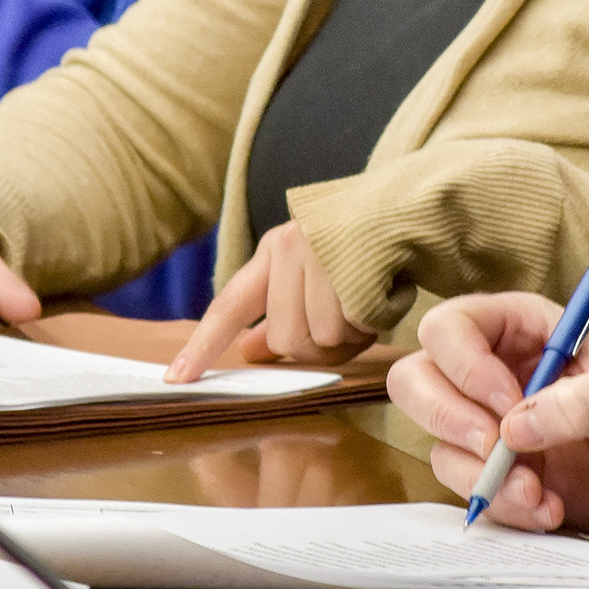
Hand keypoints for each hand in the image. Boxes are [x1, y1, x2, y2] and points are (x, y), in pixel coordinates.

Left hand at [166, 222, 374, 381]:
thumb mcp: (313, 274)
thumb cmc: (361, 250)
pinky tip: (382, 297)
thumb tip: (250, 351)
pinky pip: (353, 326)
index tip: (176, 379)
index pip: (229, 306)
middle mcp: (289, 248)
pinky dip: (371, 324)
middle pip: (285, 339)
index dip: (203, 346)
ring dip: (350, 336)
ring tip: (368, 306)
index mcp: (273, 251)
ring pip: (320, 337)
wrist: (411, 208)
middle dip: (317, 347)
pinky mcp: (352, 264)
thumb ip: (280, 313)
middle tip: (347, 328)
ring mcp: (320, 255)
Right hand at [387, 291, 588, 530]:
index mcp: (517, 327)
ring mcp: (491, 428)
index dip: (463, 364)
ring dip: (482, 476)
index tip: (507, 402)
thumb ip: (584, 399)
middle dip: (448, 418)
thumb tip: (515, 428)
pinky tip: (550, 510)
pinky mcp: (502, 477)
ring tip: (540, 494)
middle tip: (498, 448)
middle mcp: (491, 373)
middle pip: (416, 381)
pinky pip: (472, 493)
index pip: (450, 327)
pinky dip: (503, 508)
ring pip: (440, 445)